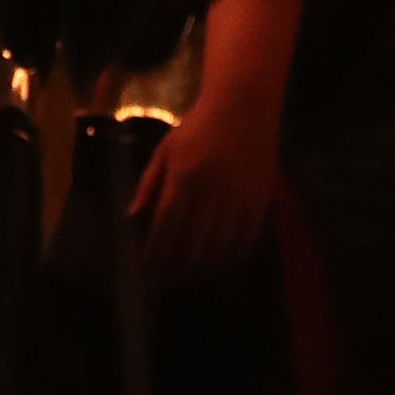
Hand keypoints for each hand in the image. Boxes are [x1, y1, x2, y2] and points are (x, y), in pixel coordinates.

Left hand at [130, 95, 278, 286]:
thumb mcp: (165, 151)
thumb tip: (134, 218)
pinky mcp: (260, 204)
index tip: (144, 274)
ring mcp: (240, 200)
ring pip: (218, 249)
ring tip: (182, 279)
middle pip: (191, 244)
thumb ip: (150, 185)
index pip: (166, 228)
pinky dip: (227, 260)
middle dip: (173, 269)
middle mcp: (213, 193)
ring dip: (198, 270)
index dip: (155, 255)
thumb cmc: (196, 128)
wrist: (243, 110)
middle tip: (160, 284)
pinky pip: (244, 242)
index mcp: (185, 177)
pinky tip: (212, 267)